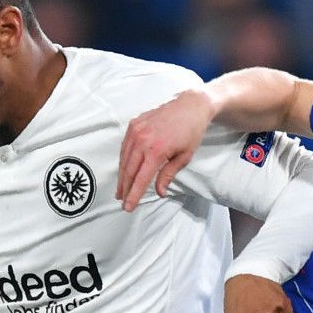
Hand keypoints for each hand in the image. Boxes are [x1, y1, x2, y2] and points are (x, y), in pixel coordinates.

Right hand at [117, 88, 213, 211]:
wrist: (191, 105)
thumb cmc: (191, 131)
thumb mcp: (184, 157)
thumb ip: (168, 175)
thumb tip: (159, 192)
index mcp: (157, 150)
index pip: (140, 179)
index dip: (133, 195)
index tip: (128, 207)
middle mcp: (143, 140)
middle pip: (129, 171)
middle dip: (125, 188)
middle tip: (122, 201)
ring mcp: (136, 130)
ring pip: (124, 159)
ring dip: (122, 176)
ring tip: (121, 190)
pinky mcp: (134, 124)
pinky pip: (125, 146)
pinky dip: (123, 160)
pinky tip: (124, 170)